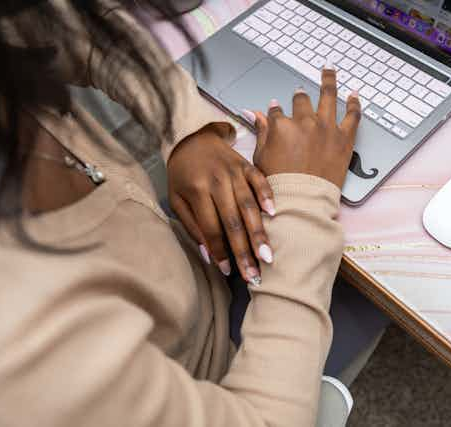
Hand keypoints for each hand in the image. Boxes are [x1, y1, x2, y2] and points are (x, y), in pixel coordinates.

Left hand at [167, 124, 274, 284]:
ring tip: (267, 255)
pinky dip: (267, 195)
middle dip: (244, 250)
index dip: (220, 251)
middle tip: (254, 273)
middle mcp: (217, 181)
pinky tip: (274, 214)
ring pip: (249, 205)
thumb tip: (209, 255)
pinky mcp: (246, 164)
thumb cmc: (182, 175)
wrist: (191, 138)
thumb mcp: (176, 199)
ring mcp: (233, 171)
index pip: (211, 227)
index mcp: (196, 190)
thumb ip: (191, 225)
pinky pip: (259, 180)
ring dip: (259, 232)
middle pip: (233, 221)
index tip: (228, 271)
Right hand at [249, 65, 360, 187]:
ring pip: (328, 96)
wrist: (302, 201)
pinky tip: (355, 95)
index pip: (277, 111)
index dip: (276, 110)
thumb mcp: (261, 157)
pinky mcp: (344, 139)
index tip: (277, 109)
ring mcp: (326, 128)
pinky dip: (354, 103)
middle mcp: (304, 122)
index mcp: (281, 126)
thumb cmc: (279, 185)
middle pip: (302, 101)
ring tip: (329, 70)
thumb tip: (255, 114)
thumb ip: (261, 132)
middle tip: (301, 92)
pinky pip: (353, 115)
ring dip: (328, 80)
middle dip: (300, 96)